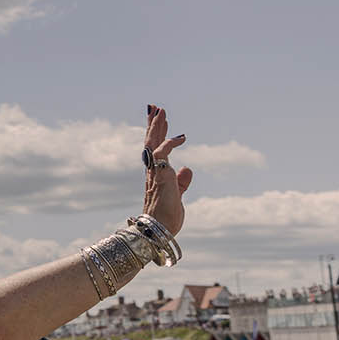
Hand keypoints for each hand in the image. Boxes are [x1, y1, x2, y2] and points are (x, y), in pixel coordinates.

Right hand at [142, 104, 192, 234]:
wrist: (158, 231)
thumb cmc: (166, 218)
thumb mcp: (178, 196)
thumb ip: (181, 182)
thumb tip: (187, 168)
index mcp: (156, 175)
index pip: (154, 149)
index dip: (156, 133)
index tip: (159, 119)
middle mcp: (152, 171)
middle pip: (150, 142)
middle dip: (154, 125)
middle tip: (156, 108)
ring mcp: (155, 173)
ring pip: (152, 144)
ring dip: (157, 127)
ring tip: (161, 112)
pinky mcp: (160, 176)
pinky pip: (162, 154)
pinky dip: (170, 143)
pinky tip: (181, 137)